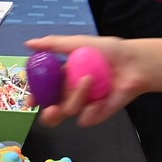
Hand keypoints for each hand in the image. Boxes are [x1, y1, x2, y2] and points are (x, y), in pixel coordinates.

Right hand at [25, 33, 141, 126]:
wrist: (133, 63)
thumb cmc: (108, 51)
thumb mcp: (78, 43)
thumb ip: (53, 44)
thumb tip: (28, 44)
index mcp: (63, 79)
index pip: (44, 92)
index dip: (35, 97)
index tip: (31, 101)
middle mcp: (71, 94)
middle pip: (52, 112)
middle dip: (49, 114)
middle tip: (52, 109)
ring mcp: (84, 105)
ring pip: (69, 110)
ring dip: (76, 96)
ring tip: (89, 80)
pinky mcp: (97, 114)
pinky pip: (87, 118)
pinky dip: (92, 109)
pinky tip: (103, 97)